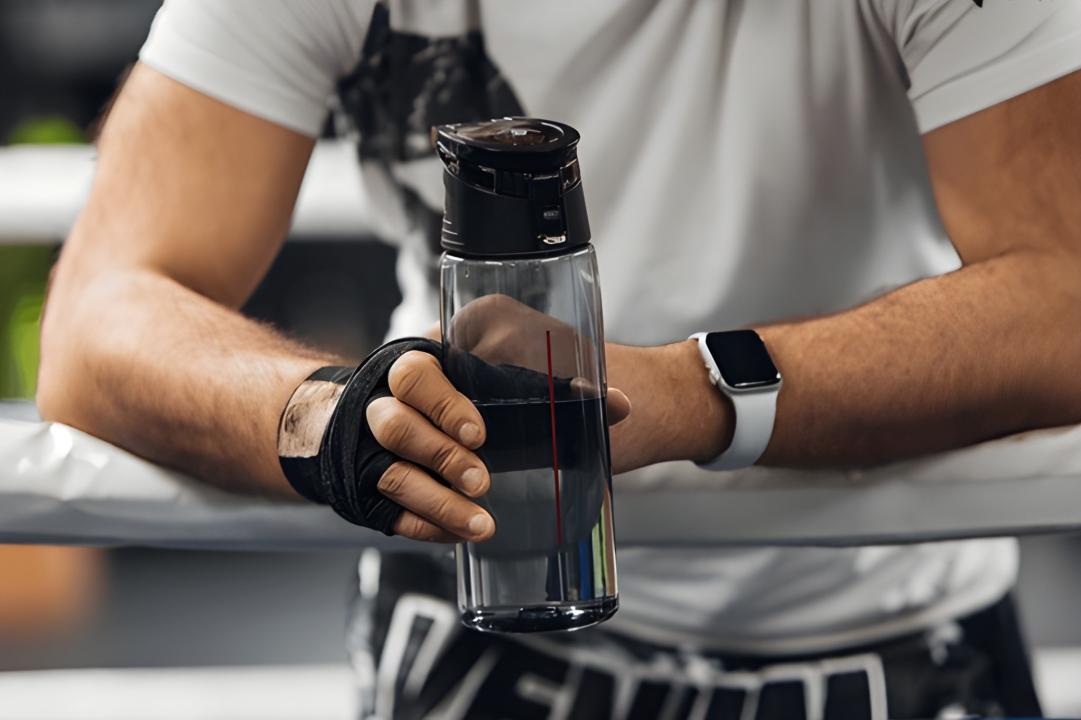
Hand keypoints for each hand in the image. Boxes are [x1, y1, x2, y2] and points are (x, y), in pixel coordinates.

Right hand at [365, 350, 494, 542]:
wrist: (381, 415)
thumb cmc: (441, 391)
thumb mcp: (465, 366)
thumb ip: (498, 369)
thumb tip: (566, 383)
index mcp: (405, 372)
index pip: (412, 379)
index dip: (444, 407)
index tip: (477, 434)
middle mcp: (380, 410)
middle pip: (397, 430)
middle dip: (442, 458)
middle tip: (479, 481)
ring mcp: (369, 453)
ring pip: (396, 478)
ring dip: (440, 504)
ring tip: (479, 523)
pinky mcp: (368, 491)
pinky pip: (394, 514)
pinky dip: (429, 526)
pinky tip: (459, 532)